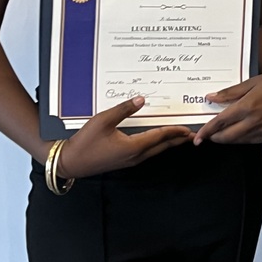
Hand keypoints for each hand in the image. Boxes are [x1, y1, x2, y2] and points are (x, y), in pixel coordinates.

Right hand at [56, 96, 193, 177]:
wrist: (70, 162)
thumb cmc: (85, 143)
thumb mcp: (103, 120)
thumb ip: (123, 109)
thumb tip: (141, 100)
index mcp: (133, 147)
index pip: (160, 137)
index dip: (175, 131)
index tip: (189, 128)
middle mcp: (135, 156)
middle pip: (162, 146)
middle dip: (177, 139)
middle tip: (191, 134)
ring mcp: (129, 160)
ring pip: (155, 150)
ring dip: (168, 142)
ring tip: (178, 136)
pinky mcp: (124, 160)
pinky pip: (146, 152)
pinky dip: (156, 145)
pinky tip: (156, 139)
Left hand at [193, 66, 261, 144]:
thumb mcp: (249, 83)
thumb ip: (229, 93)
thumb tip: (211, 97)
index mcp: (248, 106)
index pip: (221, 122)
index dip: (207, 131)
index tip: (197, 137)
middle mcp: (256, 120)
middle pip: (227, 136)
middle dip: (214, 137)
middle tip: (206, 134)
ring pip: (238, 141)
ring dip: (226, 138)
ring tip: (220, 132)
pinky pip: (249, 141)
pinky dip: (240, 139)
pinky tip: (237, 131)